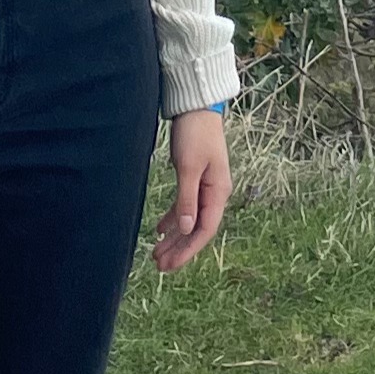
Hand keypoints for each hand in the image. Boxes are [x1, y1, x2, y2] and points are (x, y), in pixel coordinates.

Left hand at [152, 110, 229, 271]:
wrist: (196, 107)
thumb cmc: (195, 134)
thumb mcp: (189, 168)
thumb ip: (187, 199)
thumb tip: (185, 229)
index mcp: (218, 192)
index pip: (205, 229)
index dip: (188, 249)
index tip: (170, 265)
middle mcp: (214, 193)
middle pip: (197, 228)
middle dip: (179, 248)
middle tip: (159, 266)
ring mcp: (205, 186)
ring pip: (189, 220)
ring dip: (174, 237)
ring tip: (156, 253)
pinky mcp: (194, 178)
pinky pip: (184, 206)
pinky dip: (172, 219)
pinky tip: (159, 229)